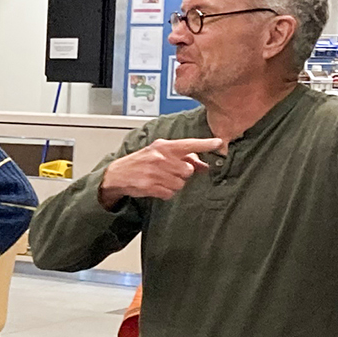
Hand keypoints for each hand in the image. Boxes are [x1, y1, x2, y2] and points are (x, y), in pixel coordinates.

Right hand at [97, 138, 227, 207]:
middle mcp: (160, 158)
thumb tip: (203, 165)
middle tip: (170, 171)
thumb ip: (182, 157)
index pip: (189, 144)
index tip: (219, 143)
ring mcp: (155, 173)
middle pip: (188, 170)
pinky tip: (156, 186)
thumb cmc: (142, 161)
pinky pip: (170, 193)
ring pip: (180, 184)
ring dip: (173, 184)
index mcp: (164, 146)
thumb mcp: (161, 153)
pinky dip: (166, 192)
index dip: (205, 144)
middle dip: (182, 173)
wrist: (118, 174)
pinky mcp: (151, 186)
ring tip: (161, 179)